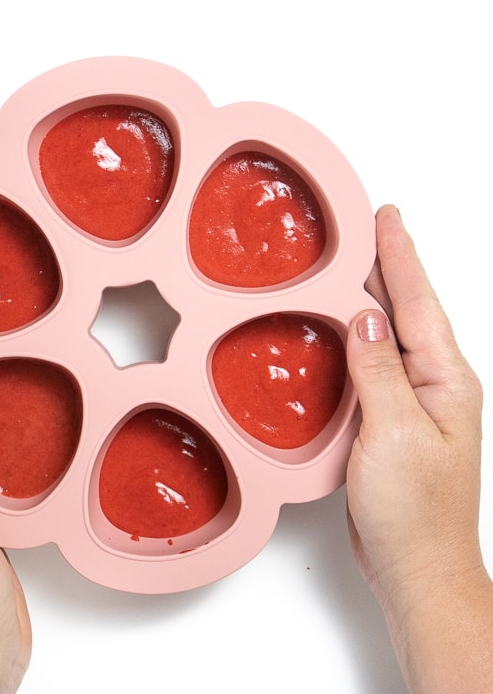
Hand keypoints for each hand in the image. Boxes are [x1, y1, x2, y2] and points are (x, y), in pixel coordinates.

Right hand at [345, 204, 491, 691]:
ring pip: (387, 336)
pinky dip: (353, 341)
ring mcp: (411, 403)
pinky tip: (338, 334)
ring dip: (370, 298)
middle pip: (407, 311)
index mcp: (445, 381)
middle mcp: (433, 385)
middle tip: (368, 227)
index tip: (386, 218)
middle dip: (389, 266)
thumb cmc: (415, 511)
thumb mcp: (396, 433)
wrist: (416, 566)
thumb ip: (380, 371)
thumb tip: (365, 318)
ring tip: (352, 266)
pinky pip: (370, 367)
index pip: (418, 304)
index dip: (400, 257)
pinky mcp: (387, 420)